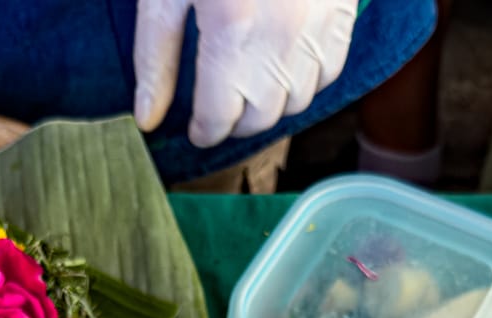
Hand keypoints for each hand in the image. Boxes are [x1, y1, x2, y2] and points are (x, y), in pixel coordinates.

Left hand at [133, 0, 358, 148]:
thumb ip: (157, 56)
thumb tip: (149, 119)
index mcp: (231, 33)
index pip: (220, 117)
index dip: (204, 131)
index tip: (195, 129)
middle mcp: (282, 38)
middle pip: (262, 117)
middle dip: (235, 120)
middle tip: (217, 105)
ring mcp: (318, 25)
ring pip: (299, 101)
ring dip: (271, 103)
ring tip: (248, 86)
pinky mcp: (341, 12)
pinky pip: (329, 71)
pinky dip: (306, 79)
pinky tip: (283, 62)